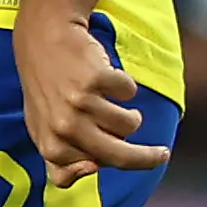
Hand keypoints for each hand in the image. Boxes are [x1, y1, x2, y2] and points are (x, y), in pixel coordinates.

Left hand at [16, 13, 169, 187]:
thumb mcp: (43, 127)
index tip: (126, 157)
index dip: (108, 164)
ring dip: (129, 114)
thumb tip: (92, 170)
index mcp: (50, 144)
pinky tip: (107, 76)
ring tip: (112, 101)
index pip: (90, 169)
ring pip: (129, 125)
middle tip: (162, 154)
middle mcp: (64, 127)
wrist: (43, 37)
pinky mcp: (96, 79)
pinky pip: (129, 92)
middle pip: (118, 156)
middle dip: (147, 158)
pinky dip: (124, 85)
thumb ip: (62, 158)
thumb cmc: (47, 86)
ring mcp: (80, 103)